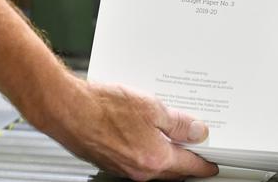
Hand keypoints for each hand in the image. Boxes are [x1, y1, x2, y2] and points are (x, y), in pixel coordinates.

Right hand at [35, 76, 217, 180]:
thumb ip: (177, 123)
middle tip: (194, 146)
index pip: (191, 166)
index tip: (213, 163)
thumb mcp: (150, 107)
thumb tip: (197, 132)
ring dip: (163, 153)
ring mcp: (122, 167)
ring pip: (153, 165)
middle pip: (173, 170)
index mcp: (155, 158)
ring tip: (166, 131)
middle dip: (186, 161)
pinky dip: (144, 149)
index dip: (206, 164)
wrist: (65, 108)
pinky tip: (140, 130)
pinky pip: (135, 159)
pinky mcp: (108, 160)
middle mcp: (139, 169)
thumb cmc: (100, 107)